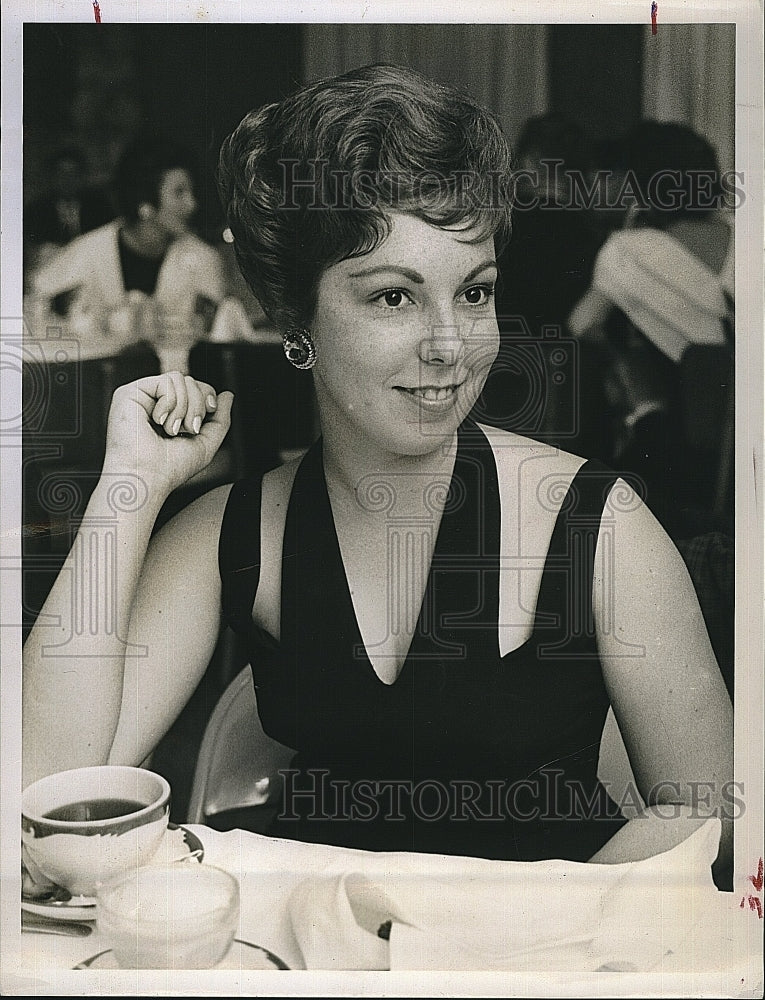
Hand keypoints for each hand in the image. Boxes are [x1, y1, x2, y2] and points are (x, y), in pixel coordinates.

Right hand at [103, 372, 233, 495]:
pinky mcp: (130, 392)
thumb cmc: (170, 468)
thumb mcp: (206, 444)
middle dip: (197, 407)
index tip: (205, 416)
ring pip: (181, 379)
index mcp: (171, 413)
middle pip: (191, 381)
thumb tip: (227, 395)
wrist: (147, 478)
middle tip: (186, 429)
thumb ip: (220, 419)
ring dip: (183, 408)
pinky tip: (158, 420)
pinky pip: (168, 380)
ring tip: (170, 429)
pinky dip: (170, 403)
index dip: (207, 398)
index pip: (196, 388)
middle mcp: (155, 402)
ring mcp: (142, 396)